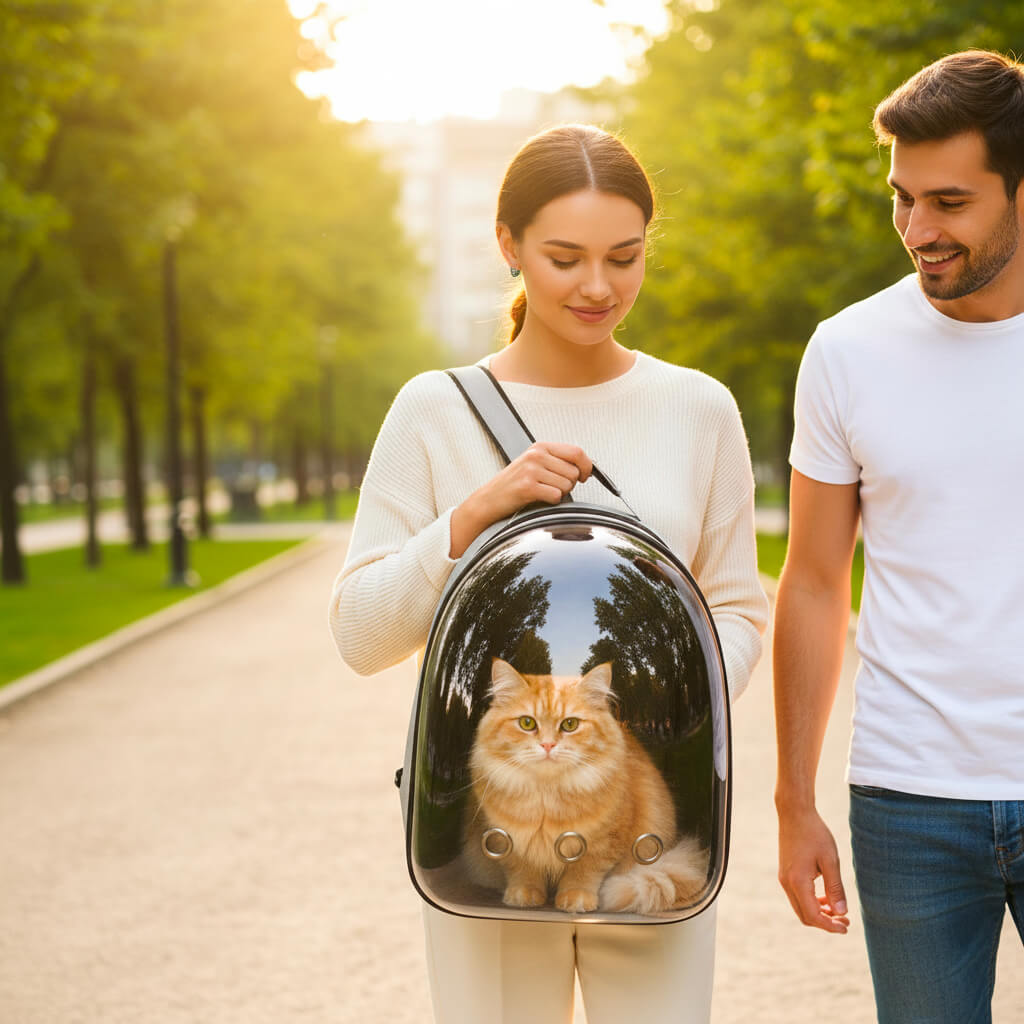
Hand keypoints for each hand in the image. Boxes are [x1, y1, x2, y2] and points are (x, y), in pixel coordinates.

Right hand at [449, 442, 592, 557]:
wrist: (489, 499)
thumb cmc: (514, 484)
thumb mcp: (535, 463)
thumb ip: (558, 461)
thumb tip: (587, 467)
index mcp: (540, 447)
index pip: (577, 452)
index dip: (587, 466)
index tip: (585, 476)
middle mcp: (536, 455)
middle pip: (574, 471)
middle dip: (570, 484)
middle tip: (552, 487)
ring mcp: (531, 470)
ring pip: (567, 485)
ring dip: (559, 493)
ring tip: (542, 492)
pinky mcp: (527, 486)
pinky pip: (556, 496)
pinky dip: (551, 501)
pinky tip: (538, 499)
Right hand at [777, 807, 849, 933]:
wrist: (794, 813)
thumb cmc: (814, 833)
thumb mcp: (830, 860)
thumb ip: (835, 888)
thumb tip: (841, 912)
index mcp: (797, 881)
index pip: (813, 916)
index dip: (830, 925)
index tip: (846, 927)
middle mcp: (787, 883)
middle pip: (805, 916)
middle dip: (825, 922)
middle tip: (845, 920)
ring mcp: (784, 878)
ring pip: (800, 907)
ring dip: (819, 913)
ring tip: (838, 909)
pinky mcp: (785, 872)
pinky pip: (798, 896)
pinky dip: (812, 902)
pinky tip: (826, 896)